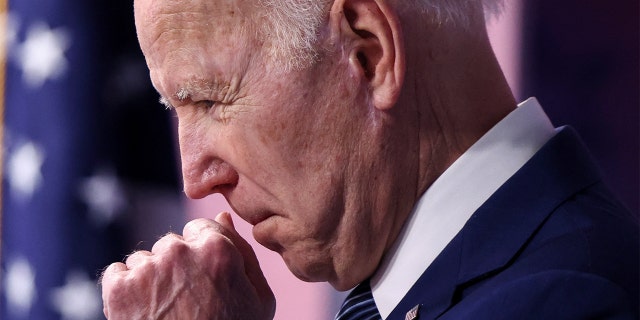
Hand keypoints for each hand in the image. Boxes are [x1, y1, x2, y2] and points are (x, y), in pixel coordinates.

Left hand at [101, 212, 274, 319]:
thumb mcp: (258, 300)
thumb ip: (244, 253)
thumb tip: (222, 217)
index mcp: (217, 248)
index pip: (201, 228)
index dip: (204, 255)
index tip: (204, 280)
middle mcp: (179, 251)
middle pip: (172, 243)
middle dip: (177, 265)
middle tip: (187, 300)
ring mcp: (146, 269)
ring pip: (144, 259)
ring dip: (151, 278)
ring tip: (165, 311)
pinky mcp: (118, 288)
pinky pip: (117, 273)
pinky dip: (125, 290)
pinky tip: (143, 312)